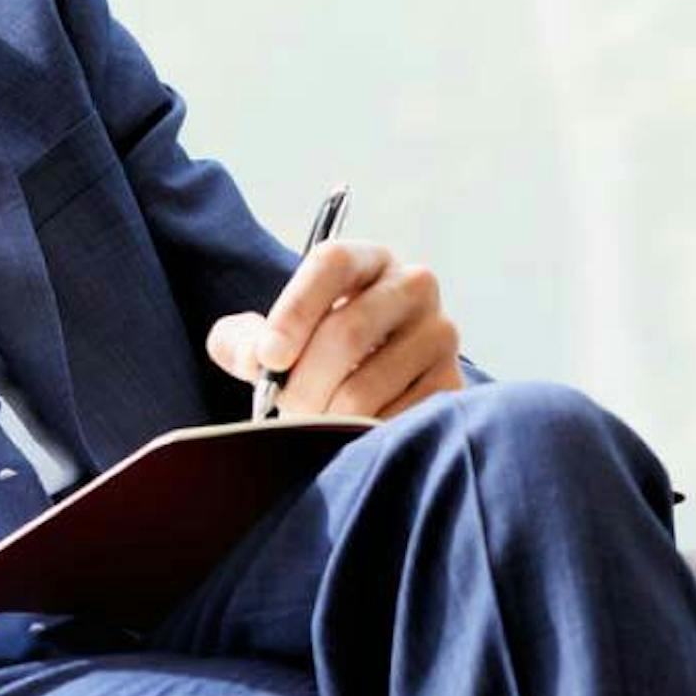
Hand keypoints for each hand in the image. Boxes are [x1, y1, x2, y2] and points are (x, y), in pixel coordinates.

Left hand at [207, 238, 467, 421]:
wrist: (380, 388)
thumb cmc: (319, 355)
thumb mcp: (278, 340)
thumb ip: (244, 341)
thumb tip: (255, 357)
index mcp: (367, 260)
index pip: (332, 263)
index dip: (295, 311)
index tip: (268, 359)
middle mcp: (414, 285)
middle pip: (348, 331)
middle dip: (303, 382)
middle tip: (286, 408)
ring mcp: (439, 333)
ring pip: (366, 385)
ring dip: (327, 417)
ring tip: (315, 425)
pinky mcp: (451, 382)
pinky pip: (393, 419)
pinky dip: (360, 436)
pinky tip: (351, 433)